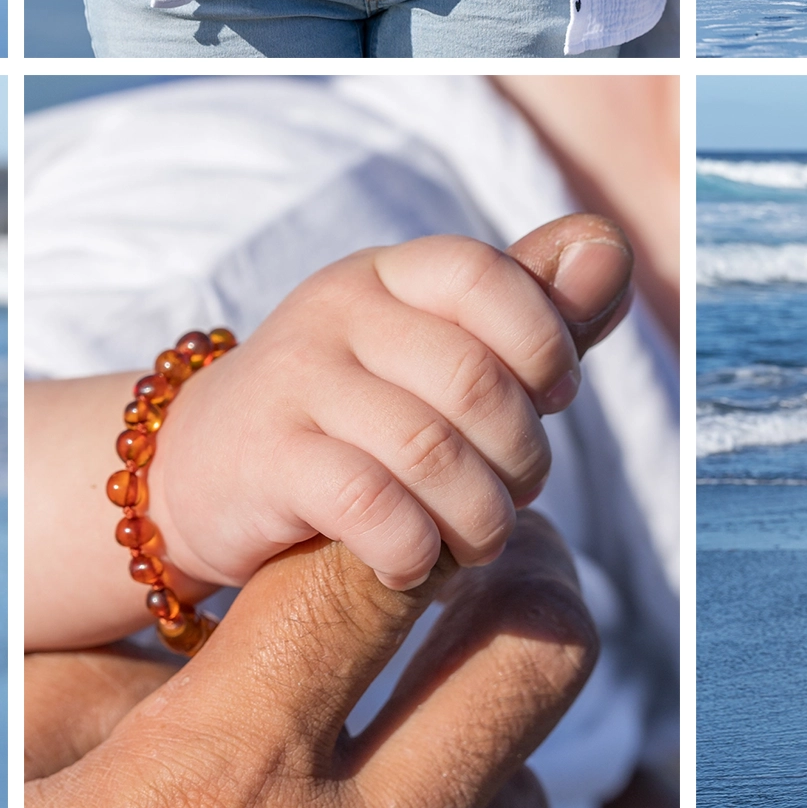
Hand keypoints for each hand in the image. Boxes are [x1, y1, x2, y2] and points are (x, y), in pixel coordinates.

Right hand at [24, 513, 594, 807]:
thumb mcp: (16, 785)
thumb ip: (120, 682)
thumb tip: (216, 624)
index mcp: (225, 777)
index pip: (371, 578)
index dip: (386, 517)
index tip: (369, 515)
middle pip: (531, 659)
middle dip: (518, 578)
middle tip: (482, 554)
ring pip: (532, 790)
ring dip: (485, 737)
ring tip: (415, 716)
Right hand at [146, 214, 634, 592]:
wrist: (197, 471)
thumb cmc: (352, 414)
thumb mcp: (437, 350)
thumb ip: (534, 311)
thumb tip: (608, 243)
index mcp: (389, 273)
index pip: (488, 277)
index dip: (544, 346)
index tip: (549, 402)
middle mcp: (336, 310)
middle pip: (476, 381)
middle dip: (520, 460)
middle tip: (511, 499)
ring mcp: (293, 380)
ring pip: (432, 452)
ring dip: (477, 519)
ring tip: (471, 543)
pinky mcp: (264, 460)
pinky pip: (372, 505)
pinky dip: (414, 551)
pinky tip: (410, 564)